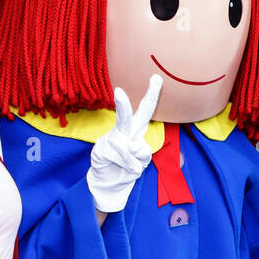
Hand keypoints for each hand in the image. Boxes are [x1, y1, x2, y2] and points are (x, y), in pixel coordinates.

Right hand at [87, 75, 161, 213]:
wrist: (110, 181)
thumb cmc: (129, 166)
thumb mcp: (143, 159)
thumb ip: (142, 152)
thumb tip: (130, 147)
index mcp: (135, 128)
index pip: (145, 109)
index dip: (152, 94)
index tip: (157, 77)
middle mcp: (123, 130)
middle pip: (125, 117)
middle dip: (122, 106)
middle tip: (118, 91)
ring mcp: (110, 139)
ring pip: (130, 148)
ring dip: (135, 163)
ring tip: (130, 167)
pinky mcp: (101, 150)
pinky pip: (124, 160)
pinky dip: (128, 167)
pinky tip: (120, 168)